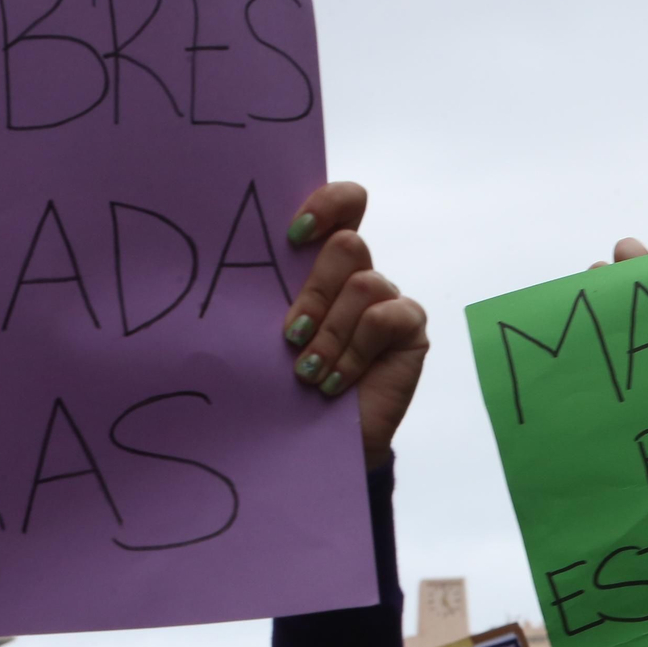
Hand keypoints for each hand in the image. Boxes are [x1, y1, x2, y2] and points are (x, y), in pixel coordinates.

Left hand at [282, 183, 428, 468]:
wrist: (313, 442)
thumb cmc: (283, 382)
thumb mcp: (270, 331)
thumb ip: (273, 292)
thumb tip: (237, 255)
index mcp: (324, 263)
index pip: (344, 204)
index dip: (327, 204)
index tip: (292, 236)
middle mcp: (360, 274)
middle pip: (348, 245)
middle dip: (314, 293)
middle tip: (292, 335)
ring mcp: (389, 301)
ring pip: (364, 284)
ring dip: (331, 333)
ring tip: (309, 372)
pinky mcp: (410, 329)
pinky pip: (386, 318)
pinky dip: (356, 350)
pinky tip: (336, 381)